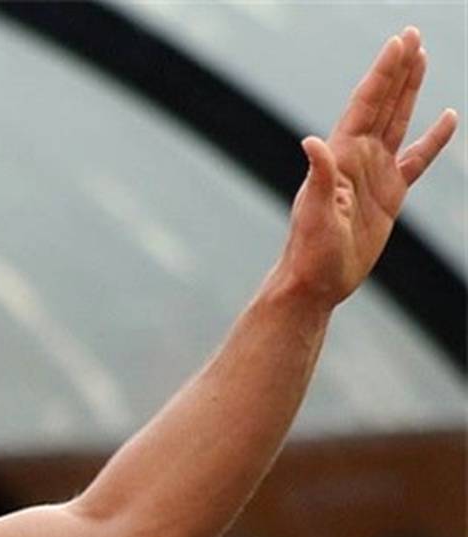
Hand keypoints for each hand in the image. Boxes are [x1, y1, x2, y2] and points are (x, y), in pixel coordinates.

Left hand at [280, 26, 456, 308]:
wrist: (316, 282)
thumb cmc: (309, 251)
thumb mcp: (313, 213)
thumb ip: (317, 177)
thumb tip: (310, 141)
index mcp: (341, 157)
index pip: (366, 104)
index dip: (383, 73)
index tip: (399, 42)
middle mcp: (357, 159)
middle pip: (382, 103)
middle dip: (397, 70)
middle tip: (411, 35)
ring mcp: (374, 174)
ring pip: (397, 122)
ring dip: (409, 91)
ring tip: (421, 58)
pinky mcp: (389, 195)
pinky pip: (417, 160)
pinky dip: (433, 140)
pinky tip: (448, 118)